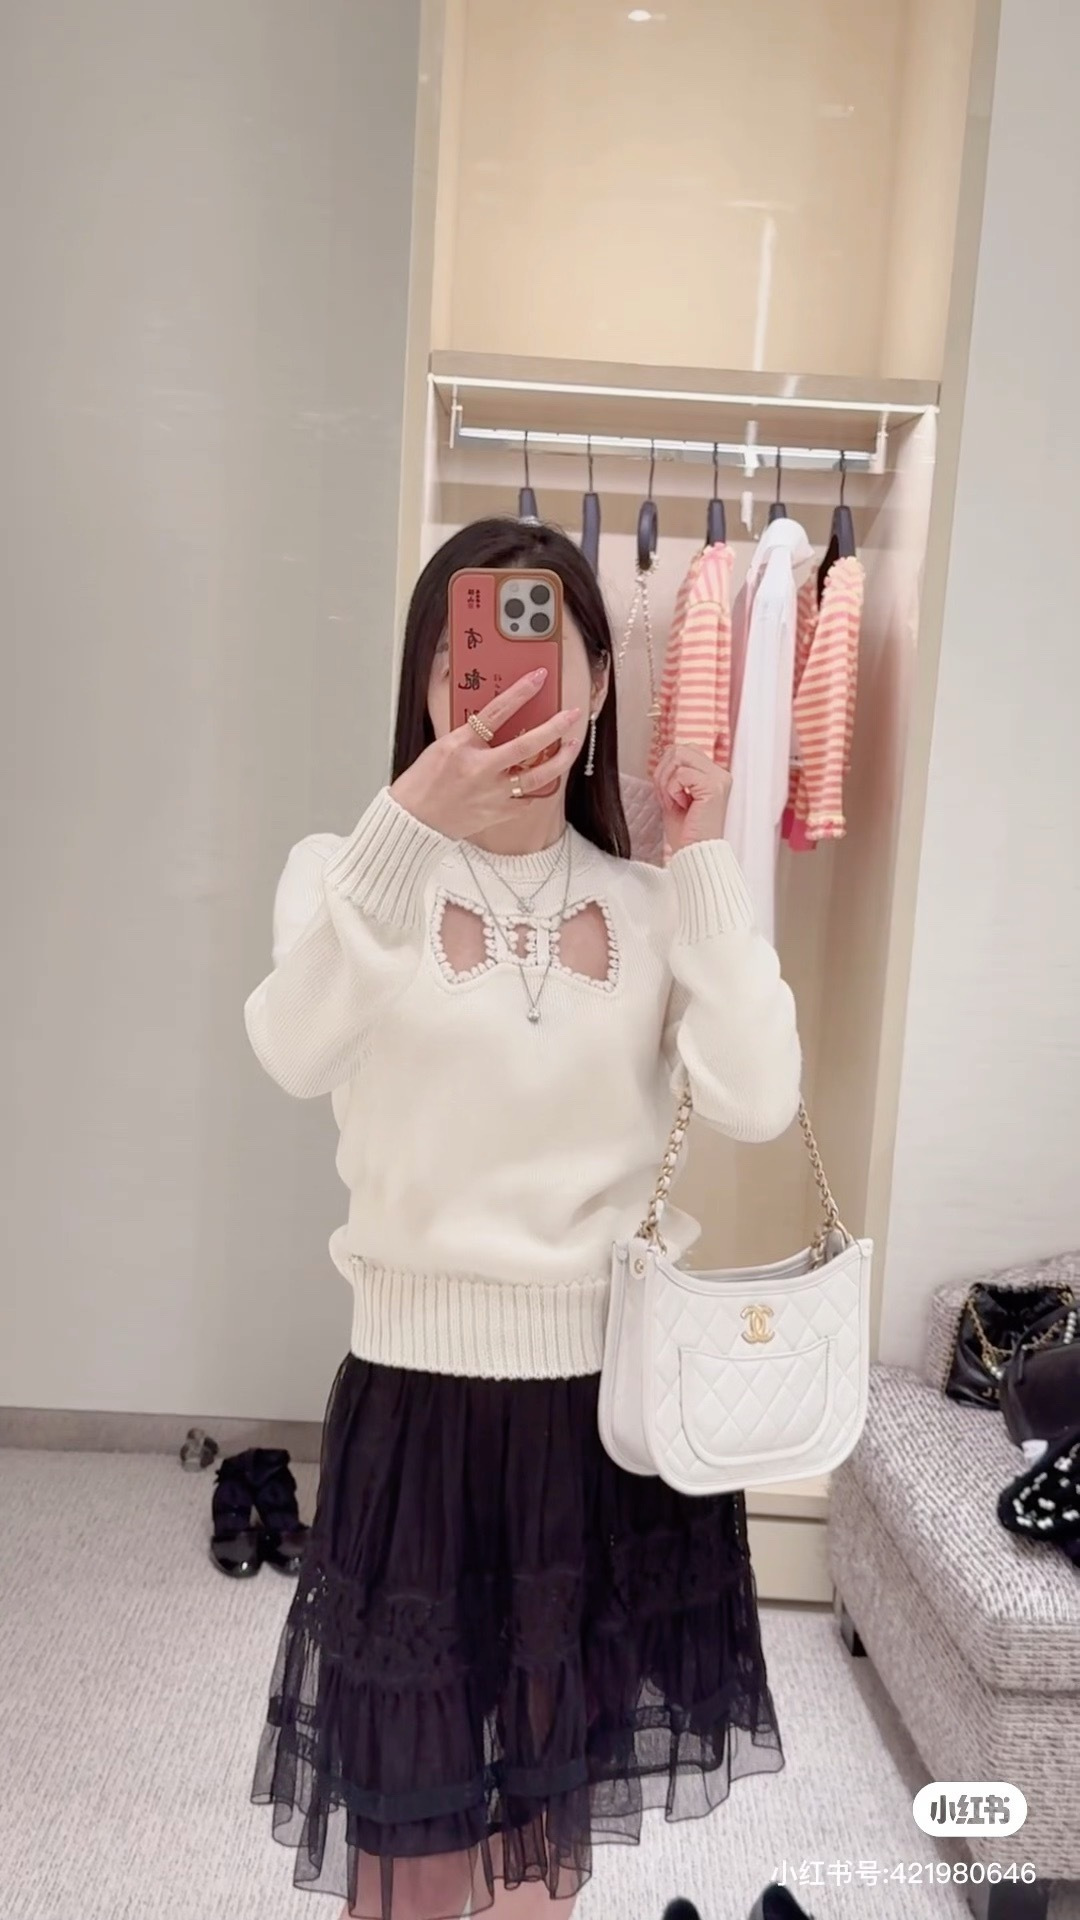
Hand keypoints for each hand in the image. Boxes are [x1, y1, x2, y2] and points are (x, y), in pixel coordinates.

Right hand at [390, 669, 583, 839]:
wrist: (413, 821)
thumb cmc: (422, 783)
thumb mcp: (441, 748)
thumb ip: (470, 735)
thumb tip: (497, 722)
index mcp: (462, 746)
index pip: (497, 712)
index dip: (521, 692)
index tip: (539, 677)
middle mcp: (481, 769)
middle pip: (528, 745)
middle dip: (555, 727)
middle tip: (572, 715)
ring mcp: (492, 793)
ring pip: (538, 776)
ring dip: (560, 760)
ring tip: (572, 746)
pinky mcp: (498, 813)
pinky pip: (527, 800)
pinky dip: (536, 789)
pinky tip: (545, 780)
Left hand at [654, 743, 731, 854]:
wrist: (696, 854)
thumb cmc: (687, 832)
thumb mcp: (676, 796)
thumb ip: (674, 775)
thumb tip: (664, 757)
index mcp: (713, 775)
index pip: (684, 750)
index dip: (667, 768)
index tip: (666, 793)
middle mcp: (720, 774)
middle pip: (680, 749)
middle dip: (663, 771)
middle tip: (666, 796)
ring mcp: (719, 779)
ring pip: (679, 755)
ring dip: (667, 779)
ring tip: (672, 800)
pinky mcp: (713, 787)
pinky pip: (682, 773)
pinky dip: (673, 789)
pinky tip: (681, 805)